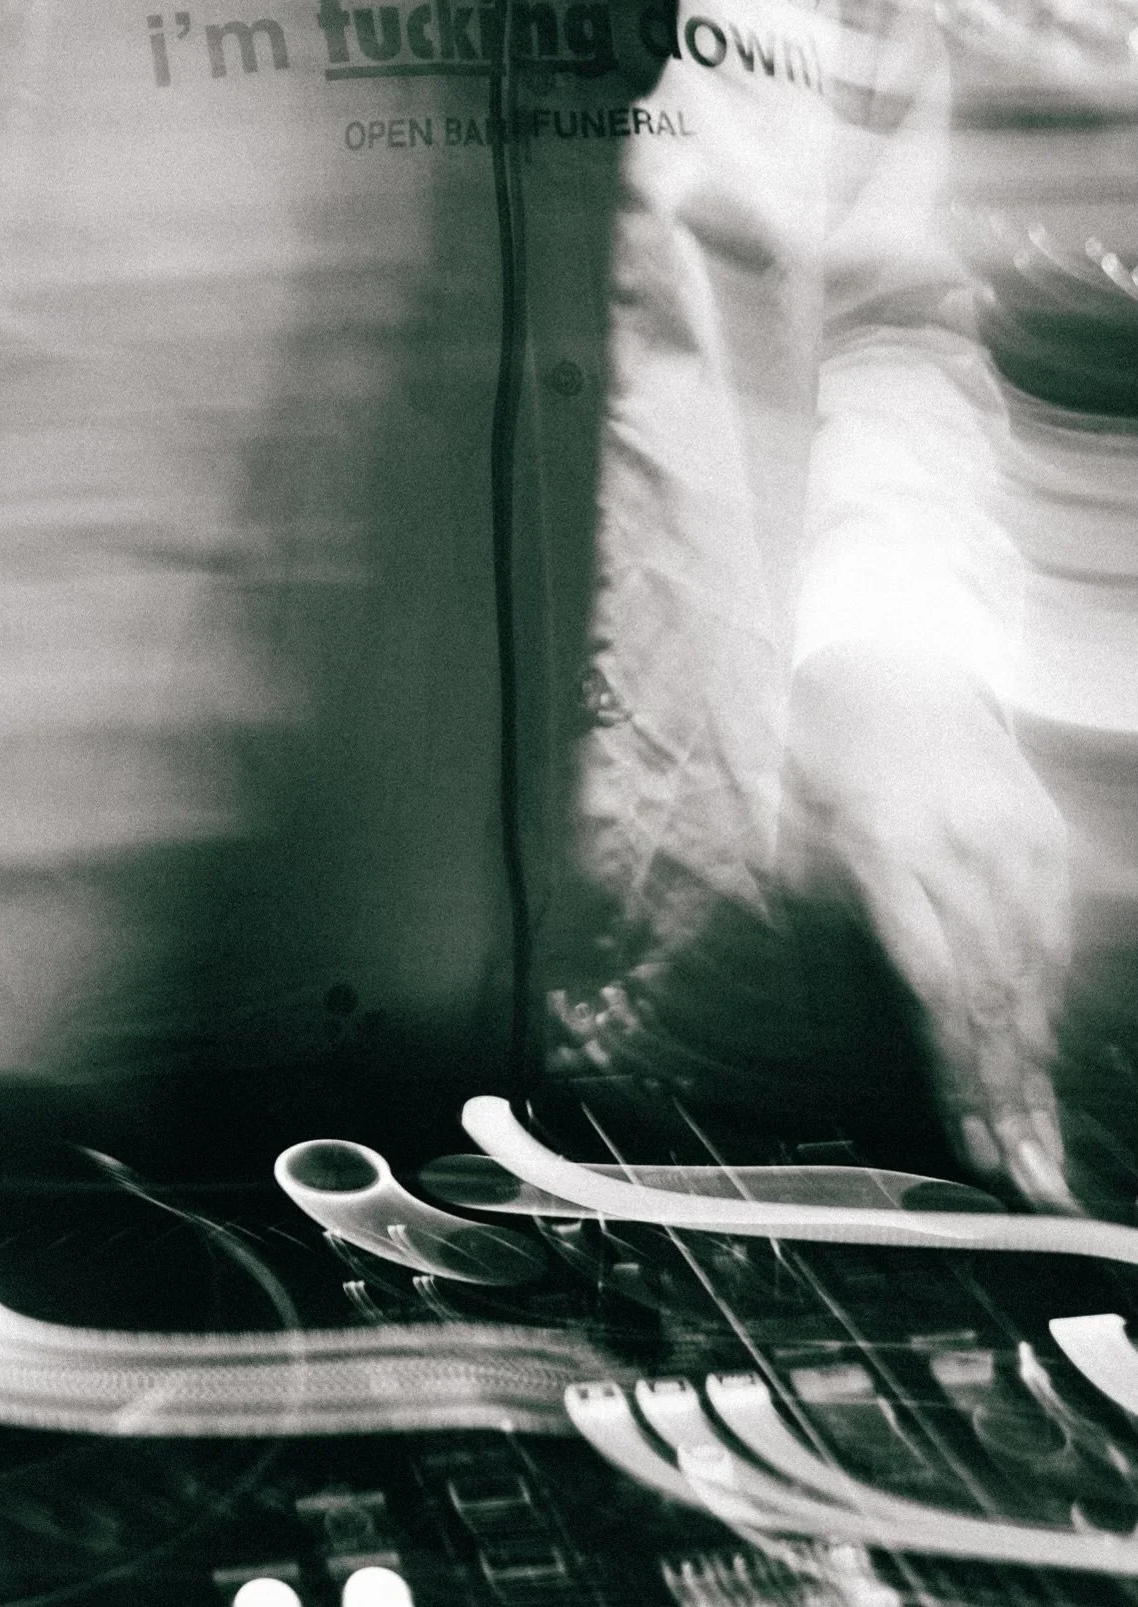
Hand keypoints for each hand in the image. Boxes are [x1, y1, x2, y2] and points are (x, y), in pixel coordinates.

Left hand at [783, 641, 1073, 1208]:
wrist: (897, 666)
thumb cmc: (826, 762)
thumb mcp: (796, 838)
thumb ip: (822, 932)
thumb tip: (843, 1032)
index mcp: (891, 853)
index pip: (937, 987)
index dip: (959, 1072)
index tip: (970, 1143)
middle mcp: (964, 853)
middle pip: (996, 997)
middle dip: (1011, 1096)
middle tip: (1028, 1182)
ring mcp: (1016, 846)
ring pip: (1035, 978)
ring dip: (1036, 1069)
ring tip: (1039, 1150)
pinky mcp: (1047, 842)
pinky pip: (1052, 941)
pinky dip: (1047, 1007)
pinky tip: (1041, 1068)